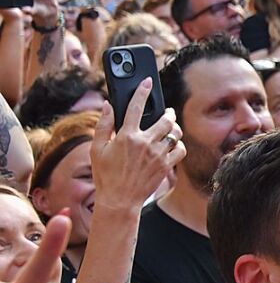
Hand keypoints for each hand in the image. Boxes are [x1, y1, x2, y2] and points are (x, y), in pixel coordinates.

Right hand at [91, 81, 185, 214]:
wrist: (119, 200)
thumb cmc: (105, 175)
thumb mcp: (97, 149)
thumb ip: (104, 125)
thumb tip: (108, 105)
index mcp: (126, 136)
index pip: (136, 107)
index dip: (142, 91)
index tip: (146, 82)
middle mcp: (145, 143)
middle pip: (165, 119)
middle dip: (168, 112)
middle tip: (166, 112)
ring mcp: (158, 154)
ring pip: (175, 133)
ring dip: (174, 128)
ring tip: (170, 128)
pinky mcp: (166, 166)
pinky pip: (180, 149)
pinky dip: (178, 145)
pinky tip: (172, 145)